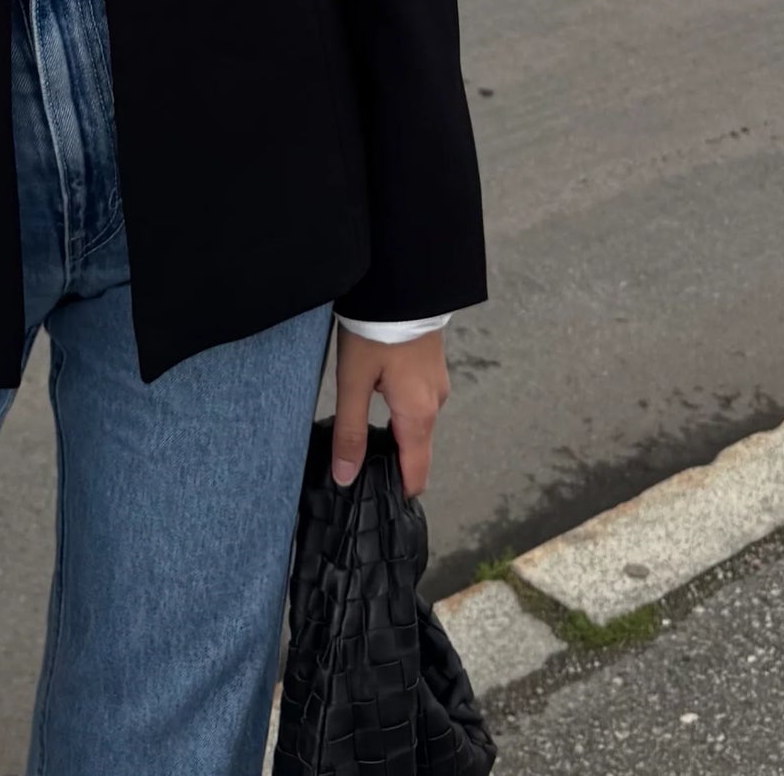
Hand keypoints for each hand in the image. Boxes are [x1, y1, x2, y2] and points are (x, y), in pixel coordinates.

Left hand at [331, 326, 449, 499]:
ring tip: (362, 432)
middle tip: (358, 467)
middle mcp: (434, 403)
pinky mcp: (431, 365)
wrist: (400, 281)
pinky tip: (377, 396)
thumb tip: (347, 477)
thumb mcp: (353, 382)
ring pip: (416, 423)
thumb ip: (350, 431)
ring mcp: (436, 383)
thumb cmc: (375, 330)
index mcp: (418, 415)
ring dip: (395, 432)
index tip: (378, 502)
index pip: (416, 472)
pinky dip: (400, 408)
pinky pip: (418, 399)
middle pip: (416, 449)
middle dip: (392, 462)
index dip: (399, 491)